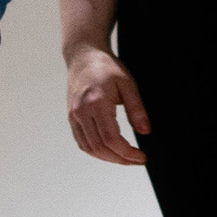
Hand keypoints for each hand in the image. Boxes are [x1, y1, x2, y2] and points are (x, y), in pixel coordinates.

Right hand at [65, 46, 149, 164]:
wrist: (82, 56)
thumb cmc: (106, 67)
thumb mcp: (128, 84)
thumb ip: (137, 109)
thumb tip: (145, 131)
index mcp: (96, 103)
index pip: (110, 138)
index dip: (127, 153)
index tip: (142, 156)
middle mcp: (81, 112)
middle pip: (99, 147)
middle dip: (120, 159)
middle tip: (137, 160)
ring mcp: (73, 115)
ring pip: (88, 148)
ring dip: (108, 158)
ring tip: (125, 158)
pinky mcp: (71, 117)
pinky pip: (81, 141)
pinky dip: (96, 151)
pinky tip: (110, 150)